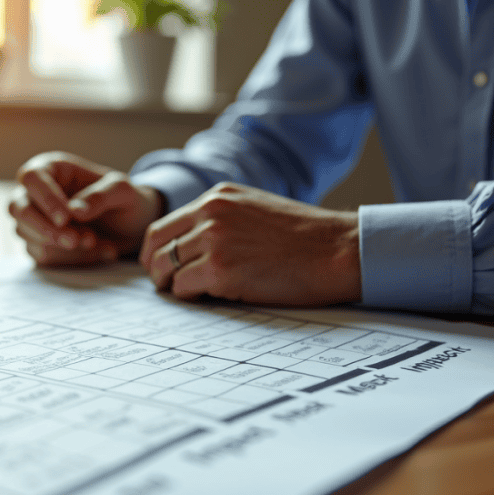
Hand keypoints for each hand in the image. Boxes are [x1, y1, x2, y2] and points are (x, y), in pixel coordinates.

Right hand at [9, 151, 162, 265]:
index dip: (44, 199)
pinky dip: (70, 259)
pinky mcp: (40, 244)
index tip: (66, 219)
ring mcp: (36, 220)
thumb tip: (75, 210)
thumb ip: (101, 196)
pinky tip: (97, 252)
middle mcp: (38, 193)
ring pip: (27, 235)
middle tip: (75, 241)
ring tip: (95, 242)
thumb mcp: (123, 191)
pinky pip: (42, 256)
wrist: (132, 227)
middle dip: (45, 229)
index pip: (32, 177)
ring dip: (60, 245)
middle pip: (18, 209)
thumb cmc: (126, 200)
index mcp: (53, 169)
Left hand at [139, 182, 361, 305]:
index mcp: (217, 197)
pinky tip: (211, 296)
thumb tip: (188, 245)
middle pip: (156, 247)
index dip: (155, 252)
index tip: (160, 268)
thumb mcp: (254, 210)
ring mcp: (214, 240)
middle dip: (156, 270)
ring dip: (175, 285)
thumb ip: (220, 219)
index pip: (163, 226)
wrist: (337, 250)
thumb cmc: (304, 238)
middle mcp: (211, 213)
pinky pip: (183, 288)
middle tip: (167, 286)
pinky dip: (191, 296)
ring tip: (195, 292)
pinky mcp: (222, 269)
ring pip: (166, 269)